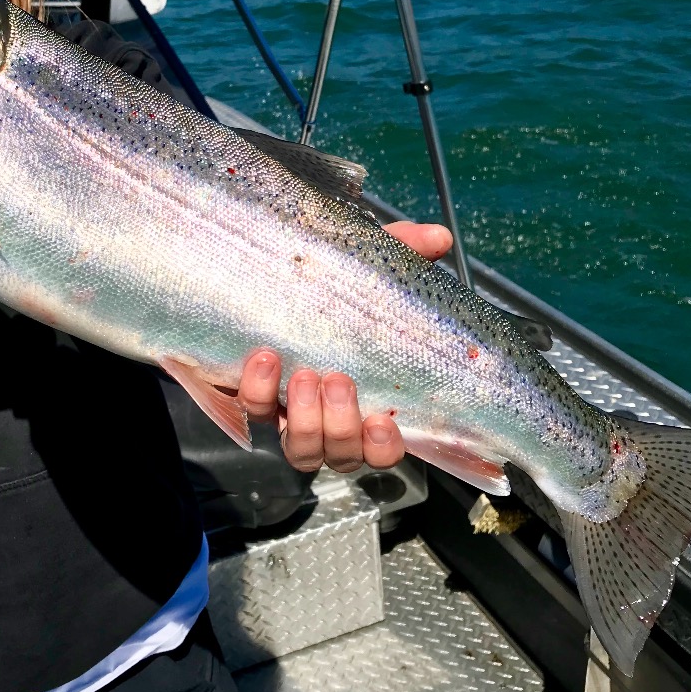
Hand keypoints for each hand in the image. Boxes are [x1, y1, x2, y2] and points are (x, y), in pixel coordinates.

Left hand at [239, 220, 452, 472]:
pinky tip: (263, 360)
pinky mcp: (250, 400)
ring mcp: (287, 415)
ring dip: (304, 419)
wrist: (257, 277)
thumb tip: (440, 237)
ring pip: (300, 449)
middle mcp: (327, 422)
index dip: (383, 446)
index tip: (383, 421)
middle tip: (337, 380)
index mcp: (365, 403)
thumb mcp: (366, 265)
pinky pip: (253, 411)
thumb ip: (404, 249)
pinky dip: (258, 391)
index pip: (382, 448)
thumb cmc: (328, 285)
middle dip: (340, 425)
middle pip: (340, 454)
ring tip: (302, 375)